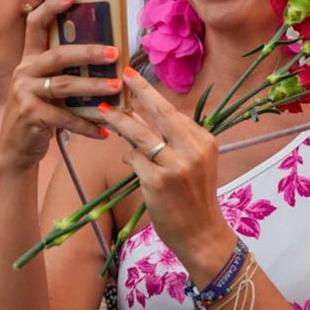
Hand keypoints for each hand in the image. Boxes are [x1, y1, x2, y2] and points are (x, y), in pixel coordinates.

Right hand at [0, 0, 114, 174]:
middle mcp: (24, 71)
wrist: (15, 148)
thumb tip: (108, 59)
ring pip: (64, 85)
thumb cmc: (40, 113)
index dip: (52, 7)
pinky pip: (64, 117)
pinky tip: (105, 130)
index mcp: (30, 59)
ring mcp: (24, 92)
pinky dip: (87, 124)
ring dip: (93, 87)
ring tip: (116, 88)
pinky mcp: (29, 115)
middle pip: (58, 54)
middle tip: (114, 53)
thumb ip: (67, 73)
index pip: (35, 24)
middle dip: (88, 52)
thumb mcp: (49, 88)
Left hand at [98, 68, 233, 277]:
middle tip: (123, 75)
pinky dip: (129, 156)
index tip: (137, 79)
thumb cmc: (196, 198)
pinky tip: (128, 158)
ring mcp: (175, 166)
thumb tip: (141, 117)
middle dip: (141, 91)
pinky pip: (135, 159)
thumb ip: (175, 140)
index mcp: (205, 141)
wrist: (202, 235)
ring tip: (104, 110)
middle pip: (161, 113)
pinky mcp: (157, 183)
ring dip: (120, 121)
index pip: (174, 112)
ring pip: (141, 134)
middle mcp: (192, 150)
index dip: (152, 95)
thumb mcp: (195, 163)